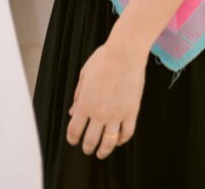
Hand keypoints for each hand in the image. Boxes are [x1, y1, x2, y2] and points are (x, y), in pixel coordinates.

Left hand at [66, 36, 145, 158]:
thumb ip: (78, 95)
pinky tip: (119, 140)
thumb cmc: (104, 59)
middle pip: (90, 140)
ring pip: (109, 142)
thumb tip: (72, 111)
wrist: (126, 51)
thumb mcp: (84, 75)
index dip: (72, 139)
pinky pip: (127, 132)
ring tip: (102, 152)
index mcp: (85, 104)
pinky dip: (122, 140)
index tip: (73, 140)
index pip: (74, 131)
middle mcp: (99, 113)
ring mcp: (116, 114)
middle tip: (88, 149)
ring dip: (104, 150)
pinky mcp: (132, 111)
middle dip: (87, 147)